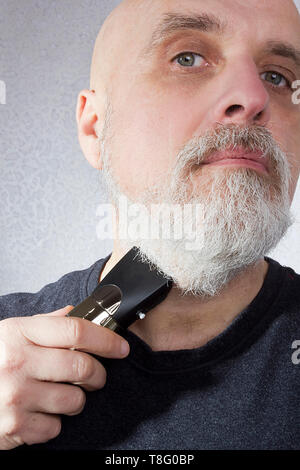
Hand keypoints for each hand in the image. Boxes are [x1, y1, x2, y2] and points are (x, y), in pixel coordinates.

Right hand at [0, 305, 129, 448]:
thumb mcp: (9, 333)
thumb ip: (44, 323)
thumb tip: (76, 312)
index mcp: (19, 333)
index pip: (75, 331)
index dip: (105, 339)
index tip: (120, 346)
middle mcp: (17, 361)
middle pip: (82, 366)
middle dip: (98, 374)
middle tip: (95, 376)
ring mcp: (15, 395)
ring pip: (74, 400)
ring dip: (76, 400)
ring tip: (61, 395)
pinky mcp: (14, 426)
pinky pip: (56, 427)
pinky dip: (54, 422)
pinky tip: (39, 412)